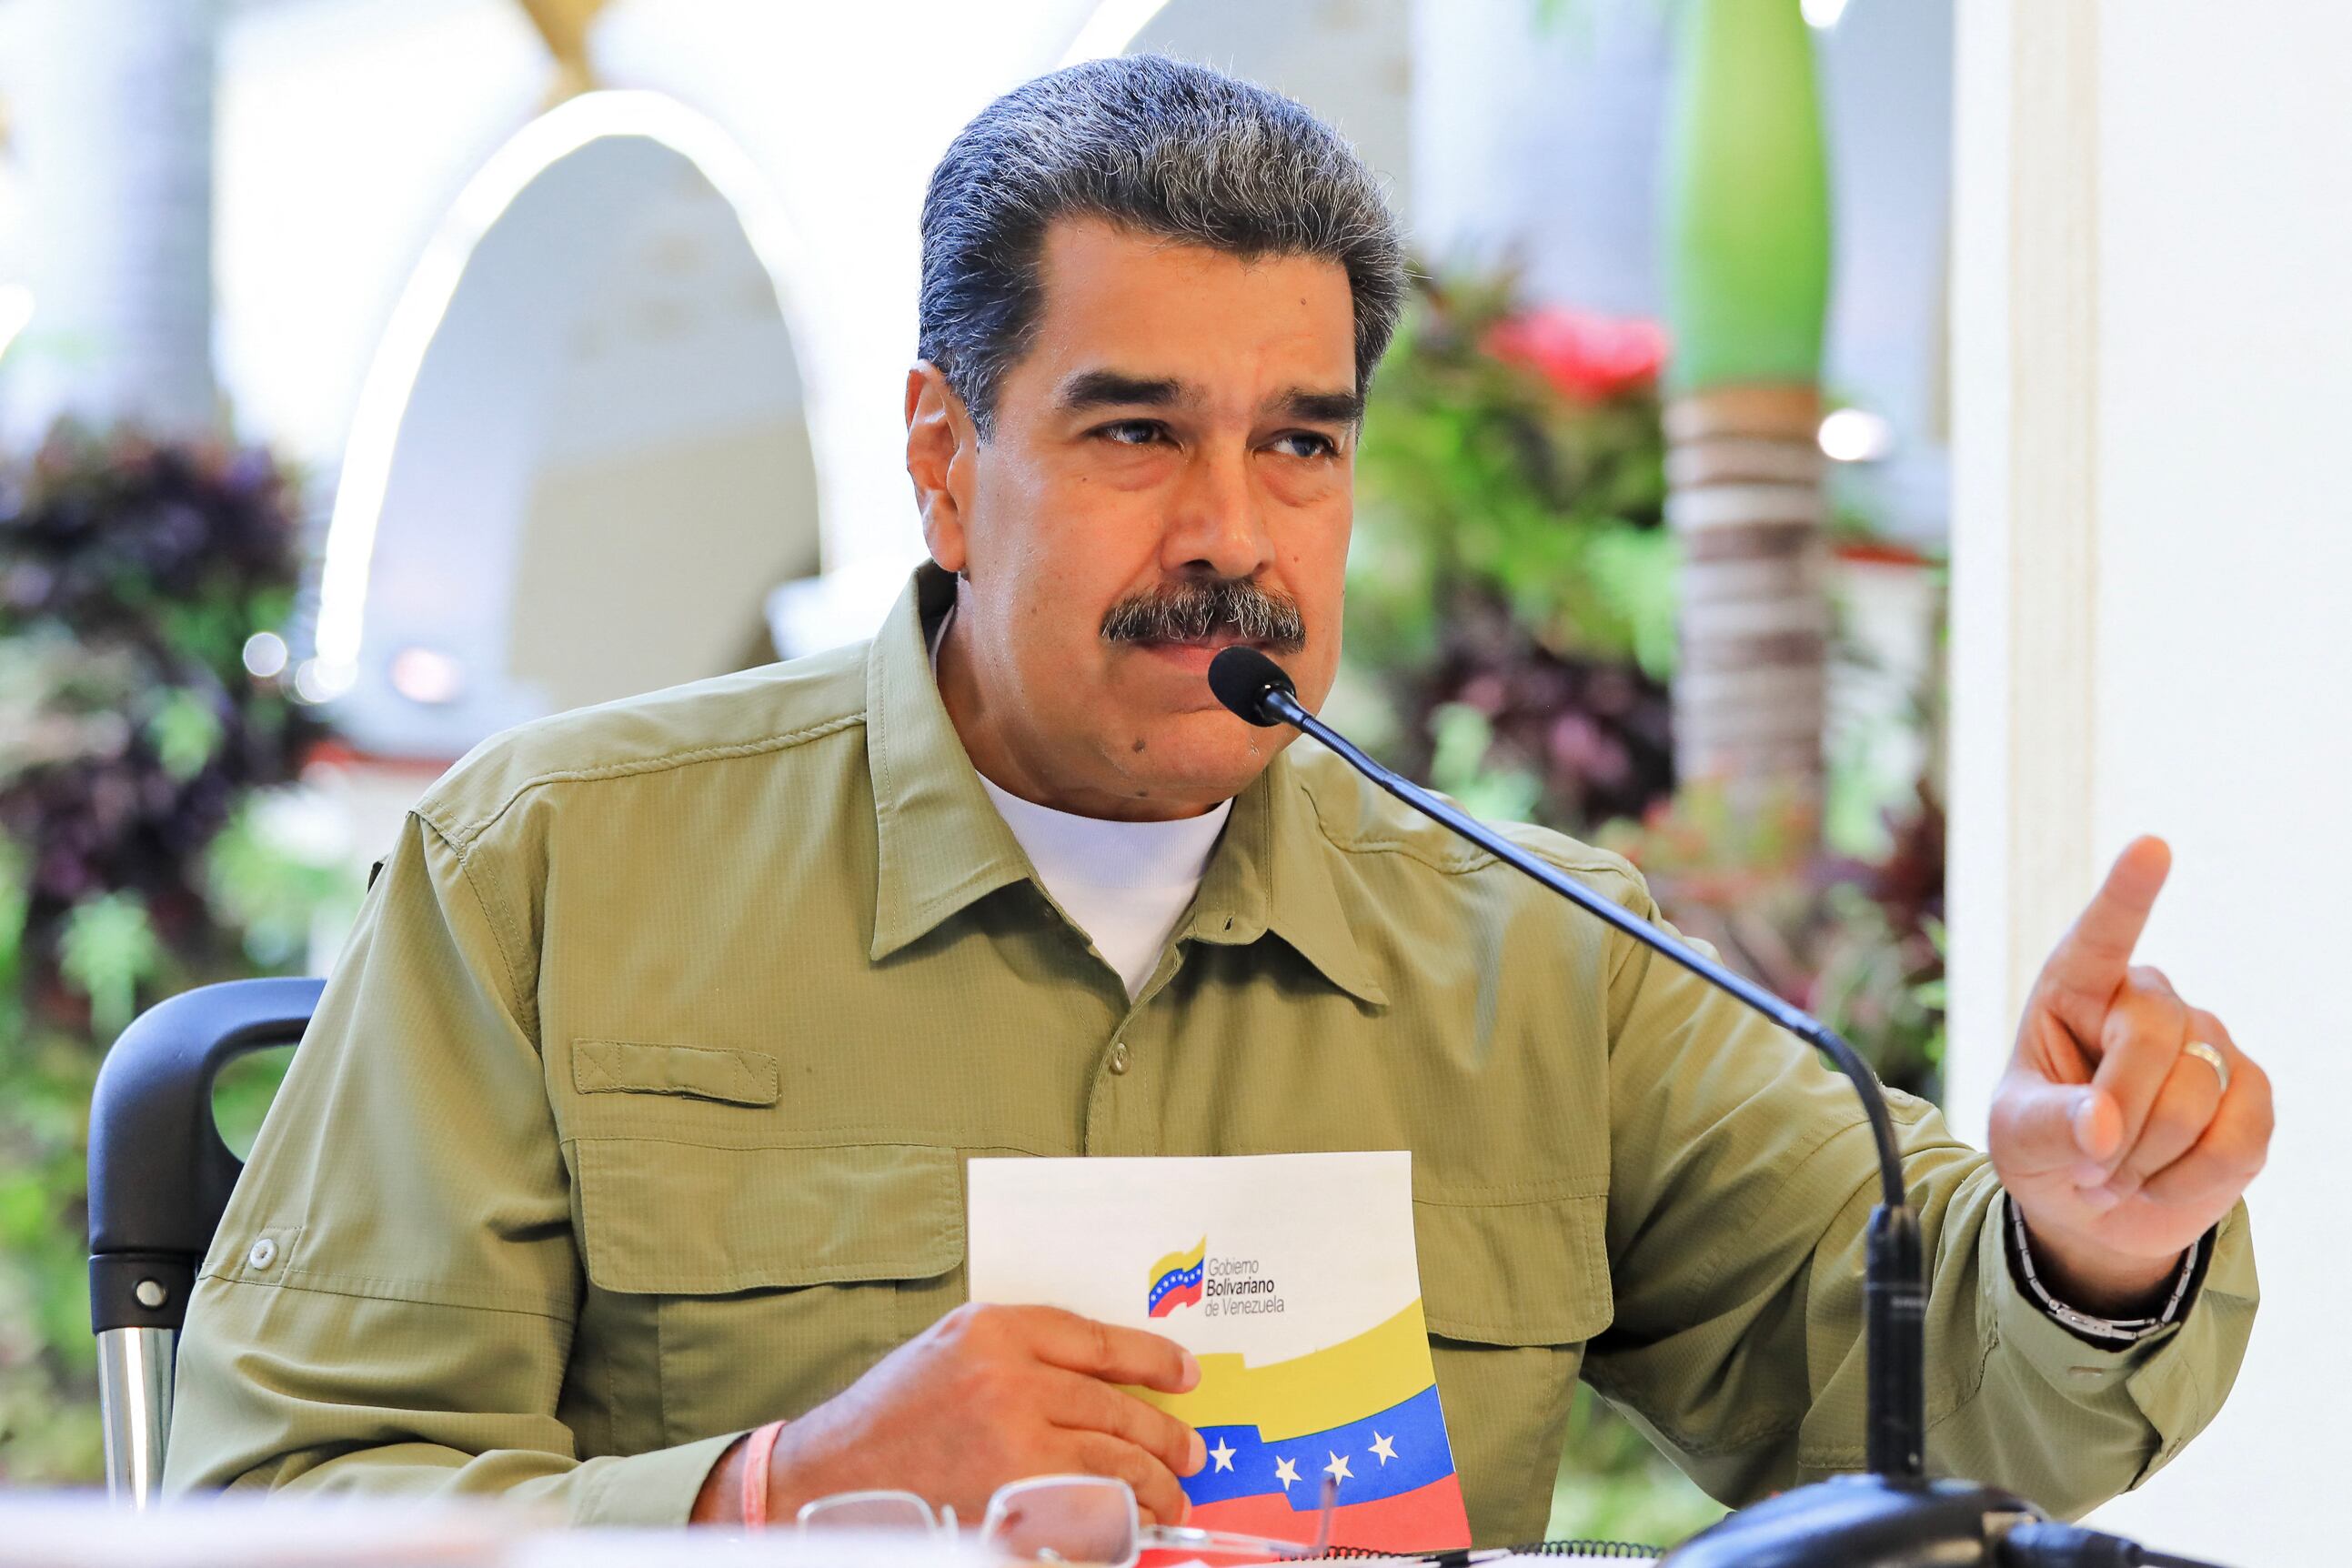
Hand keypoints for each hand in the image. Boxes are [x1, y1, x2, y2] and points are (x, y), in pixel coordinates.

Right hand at [693, 1303, 1205, 1527]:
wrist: (830, 1473)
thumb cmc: (892, 1411)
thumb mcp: (953, 1345)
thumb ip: (1024, 1348)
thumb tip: (1109, 1376)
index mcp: (996, 1331)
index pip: (1101, 1342)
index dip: (1155, 1360)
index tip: (1185, 1376)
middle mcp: (1009, 1382)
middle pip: (1116, 1408)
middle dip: (1164, 1435)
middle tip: (1188, 1453)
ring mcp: (1010, 1446)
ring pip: (1112, 1462)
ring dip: (1154, 1484)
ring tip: (1173, 1497)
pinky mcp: (1007, 1503)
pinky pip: (1084, 1512)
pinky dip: (1116, 1523)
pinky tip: (1131, 1526)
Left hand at [1988, 837, 2271, 1312]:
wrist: (2094, 1207)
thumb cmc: (2043, 1148)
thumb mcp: (2017, 1138)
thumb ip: (2052, 1126)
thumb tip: (2103, 1126)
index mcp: (2075, 988)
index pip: (2103, 935)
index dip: (2128, 893)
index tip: (2151, 847)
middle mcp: (2146, 1000)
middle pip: (2152, 1038)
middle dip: (2118, 1116)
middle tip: (2086, 1164)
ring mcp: (2207, 1040)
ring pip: (2196, 1095)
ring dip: (2147, 1157)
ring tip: (2117, 1171)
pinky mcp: (2252, 1093)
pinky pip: (2237, 1138)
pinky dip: (2190, 1179)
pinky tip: (2163, 1179)